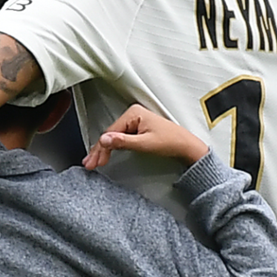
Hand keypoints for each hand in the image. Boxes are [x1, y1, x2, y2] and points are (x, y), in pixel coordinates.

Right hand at [82, 105, 208, 169]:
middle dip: (99, 150)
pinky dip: (112, 147)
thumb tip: (105, 139)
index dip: (101, 148)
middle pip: (110, 134)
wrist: (186, 146)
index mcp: (133, 113)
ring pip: (113, 137)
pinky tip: (104, 155)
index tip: (95, 161)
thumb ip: (123, 142)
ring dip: (103, 150)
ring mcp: (135, 121)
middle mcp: (133, 115)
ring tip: (93, 161)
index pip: (110, 132)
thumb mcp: (144, 144)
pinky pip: (119, 138)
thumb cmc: (171, 141)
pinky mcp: (137, 129)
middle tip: (90, 163)